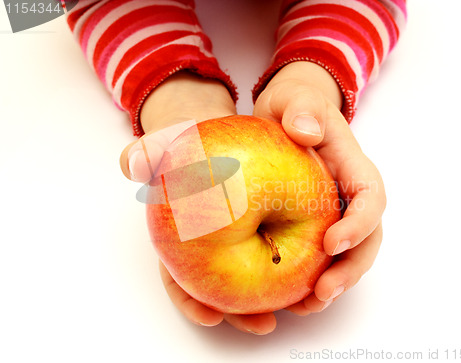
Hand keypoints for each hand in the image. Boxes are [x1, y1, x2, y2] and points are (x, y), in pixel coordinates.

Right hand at [120, 72, 277, 334]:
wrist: (213, 135)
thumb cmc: (187, 145)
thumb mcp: (166, 146)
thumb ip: (148, 154)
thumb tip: (130, 164)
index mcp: (183, 241)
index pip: (180, 281)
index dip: (192, 303)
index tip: (211, 317)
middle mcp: (213, 247)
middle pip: (224, 291)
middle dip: (243, 312)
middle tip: (265, 323)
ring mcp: (241, 239)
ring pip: (257, 277)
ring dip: (277, 296)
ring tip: (301, 305)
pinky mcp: (269, 225)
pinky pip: (284, 249)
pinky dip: (297, 262)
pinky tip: (316, 267)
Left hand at [253, 61, 386, 313]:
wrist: (286, 117)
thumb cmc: (293, 107)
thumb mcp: (295, 98)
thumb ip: (301, 108)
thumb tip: (305, 130)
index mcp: (353, 167)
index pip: (370, 198)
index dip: (358, 224)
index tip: (331, 243)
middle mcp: (350, 196)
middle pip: (367, 238)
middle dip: (350, 269)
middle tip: (322, 293)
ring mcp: (336, 213)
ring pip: (349, 255)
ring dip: (334, 283)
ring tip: (305, 306)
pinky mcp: (316, 225)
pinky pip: (323, 258)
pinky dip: (312, 280)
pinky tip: (290, 298)